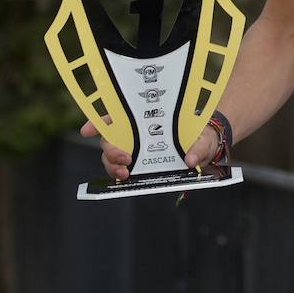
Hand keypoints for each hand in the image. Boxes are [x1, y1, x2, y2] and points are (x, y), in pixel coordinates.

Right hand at [78, 118, 218, 179]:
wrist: (206, 149)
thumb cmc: (201, 135)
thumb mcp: (205, 136)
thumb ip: (199, 146)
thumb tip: (190, 159)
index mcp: (148, 117)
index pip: (118, 114)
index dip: (100, 120)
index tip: (86, 130)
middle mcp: (137, 132)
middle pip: (110, 138)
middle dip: (110, 149)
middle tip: (125, 158)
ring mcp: (136, 149)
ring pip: (111, 157)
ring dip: (112, 165)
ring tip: (125, 173)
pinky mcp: (140, 165)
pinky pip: (121, 170)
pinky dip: (118, 175)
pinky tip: (125, 178)